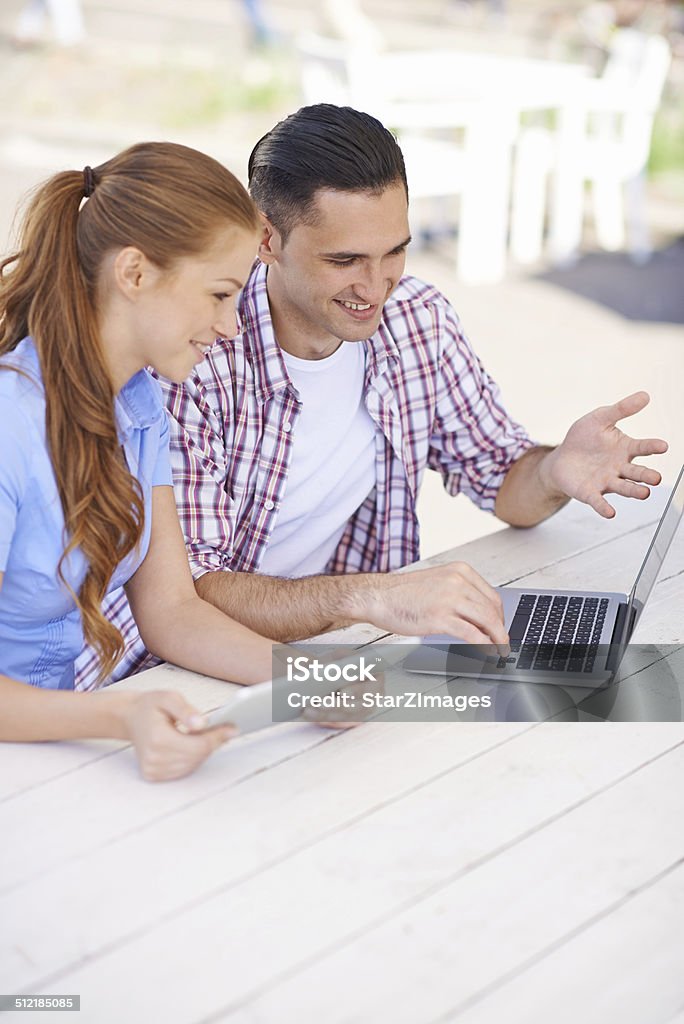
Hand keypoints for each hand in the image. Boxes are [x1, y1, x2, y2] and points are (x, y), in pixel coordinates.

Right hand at [124, 691, 235, 781]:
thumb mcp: (169, 697)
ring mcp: (152, 770)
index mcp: (157, 738)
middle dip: (212, 742)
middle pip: (197, 756)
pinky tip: (191, 744)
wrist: (131, 717)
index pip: (198, 745)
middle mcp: (153, 758)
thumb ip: (186, 710)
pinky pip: (183, 770)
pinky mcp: (153, 775)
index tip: (232, 728)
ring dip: (203, 750)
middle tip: (222, 728)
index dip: (218, 737)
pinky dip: (192, 758)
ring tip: (203, 734)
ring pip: (193, 764)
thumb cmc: (151, 706)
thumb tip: (202, 724)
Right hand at [360, 562, 508, 648]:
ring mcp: (449, 599)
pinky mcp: (440, 617)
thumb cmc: (403, 593)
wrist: (379, 596)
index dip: (500, 616)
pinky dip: (484, 645)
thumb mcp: (438, 583)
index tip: (502, 628)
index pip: (492, 596)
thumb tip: (479, 615)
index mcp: (460, 571)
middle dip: (502, 630)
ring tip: (500, 651)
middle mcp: (458, 582)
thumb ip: (459, 594)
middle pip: (492, 609)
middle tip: (504, 644)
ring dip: (498, 639)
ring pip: (487, 621)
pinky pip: (472, 633)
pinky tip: (487, 652)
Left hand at [542, 392, 667, 518]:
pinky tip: (610, 513)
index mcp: (625, 449)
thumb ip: (621, 409)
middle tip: (657, 478)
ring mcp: (606, 481)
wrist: (562, 458)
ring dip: (634, 491)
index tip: (663, 446)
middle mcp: (620, 467)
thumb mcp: (600, 418)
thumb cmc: (584, 438)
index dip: (652, 447)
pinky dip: (605, 507)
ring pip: (624, 487)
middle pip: (637, 473)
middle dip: (647, 476)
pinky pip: (599, 501)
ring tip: (645, 493)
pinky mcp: (591, 492)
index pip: (642, 447)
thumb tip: (645, 395)